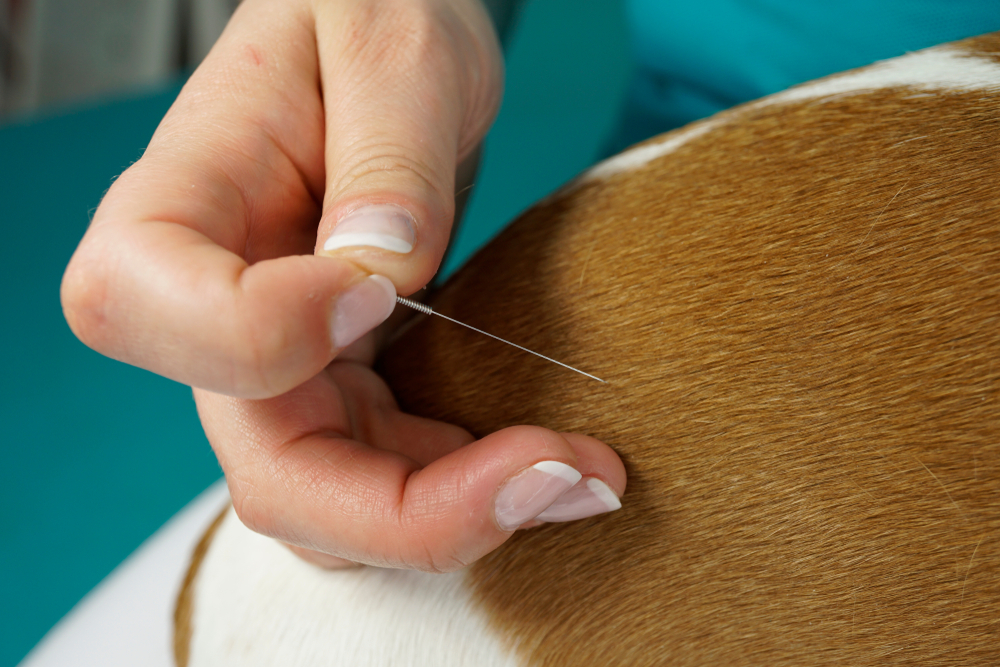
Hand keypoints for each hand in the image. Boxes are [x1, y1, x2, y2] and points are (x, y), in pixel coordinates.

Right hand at [61, 0, 625, 570]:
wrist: (392, 54)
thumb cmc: (370, 16)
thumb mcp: (391, 40)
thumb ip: (384, 148)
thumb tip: (384, 271)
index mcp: (177, 205)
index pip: (143, 309)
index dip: (262, 335)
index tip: (383, 290)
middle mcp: (214, 313)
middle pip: (262, 470)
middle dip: (406, 510)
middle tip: (560, 474)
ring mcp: (280, 367)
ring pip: (332, 505)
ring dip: (454, 519)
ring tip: (581, 475)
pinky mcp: (341, 387)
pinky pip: (384, 480)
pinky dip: (463, 494)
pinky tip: (548, 458)